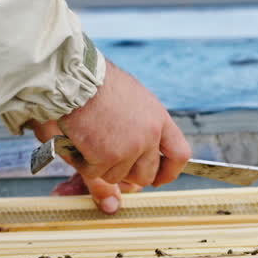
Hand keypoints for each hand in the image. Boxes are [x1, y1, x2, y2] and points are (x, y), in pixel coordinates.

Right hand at [30, 61, 190, 212]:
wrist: (79, 79)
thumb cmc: (100, 84)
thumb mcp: (135, 99)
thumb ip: (144, 125)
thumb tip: (142, 152)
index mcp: (159, 119)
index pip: (179, 155)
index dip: (169, 172)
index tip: (158, 178)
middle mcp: (149, 136)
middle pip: (147, 175)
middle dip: (129, 175)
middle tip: (111, 163)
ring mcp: (129, 148)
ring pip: (117, 177)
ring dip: (101, 166)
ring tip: (90, 141)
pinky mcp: (106, 157)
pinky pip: (94, 173)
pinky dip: (83, 163)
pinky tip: (78, 142)